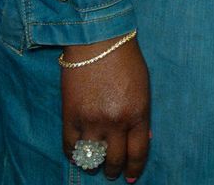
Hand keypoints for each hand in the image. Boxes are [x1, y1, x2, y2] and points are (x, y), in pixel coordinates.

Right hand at [60, 37, 149, 179]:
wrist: (97, 41)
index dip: (134, 167)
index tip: (130, 176)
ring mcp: (91, 121)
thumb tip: (141, 138)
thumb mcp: (143, 88)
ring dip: (93, 166)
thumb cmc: (125, 60)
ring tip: (94, 166)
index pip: (138, 152)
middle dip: (114, 170)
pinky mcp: (70, 116)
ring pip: (91, 158)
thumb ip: (141, 114)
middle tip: (112, 173)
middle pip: (115, 159)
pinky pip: (70, 146)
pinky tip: (78, 154)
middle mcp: (116, 122)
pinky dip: (74, 154)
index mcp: (138, 113)